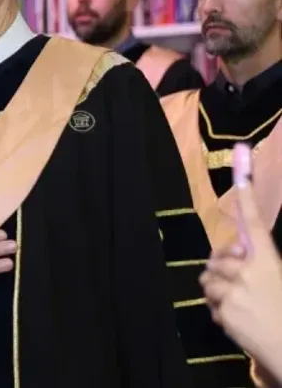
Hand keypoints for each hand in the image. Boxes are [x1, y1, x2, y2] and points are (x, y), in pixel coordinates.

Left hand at [200, 180, 281, 379]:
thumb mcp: (278, 280)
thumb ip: (259, 265)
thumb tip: (238, 250)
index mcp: (269, 261)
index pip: (255, 221)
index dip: (246, 194)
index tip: (240, 161)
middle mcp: (250, 271)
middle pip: (217, 258)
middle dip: (222, 268)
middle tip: (238, 283)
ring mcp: (236, 291)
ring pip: (209, 281)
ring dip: (219, 291)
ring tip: (241, 305)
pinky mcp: (225, 311)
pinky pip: (211, 304)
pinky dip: (221, 312)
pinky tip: (239, 322)